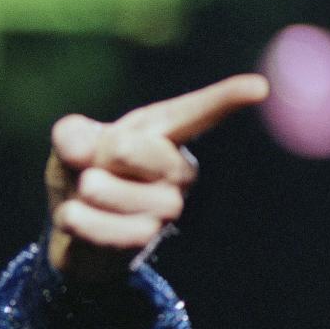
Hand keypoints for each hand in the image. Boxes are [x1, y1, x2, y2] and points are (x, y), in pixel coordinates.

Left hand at [45, 74, 268, 284]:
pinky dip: (80, 220)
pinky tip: (71, 215)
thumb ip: (73, 135)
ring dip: (92, 191)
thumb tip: (82, 151)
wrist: (72, 227)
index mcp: (161, 134)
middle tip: (91, 165)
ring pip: (130, 196)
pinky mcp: (144, 240)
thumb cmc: (82, 172)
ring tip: (83, 192)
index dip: (225, 99)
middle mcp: (176, 171)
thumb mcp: (72, 144)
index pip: (195, 114)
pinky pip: (112, 229)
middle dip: (109, 156)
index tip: (258, 88)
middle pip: (143, 153)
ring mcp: (165, 208)